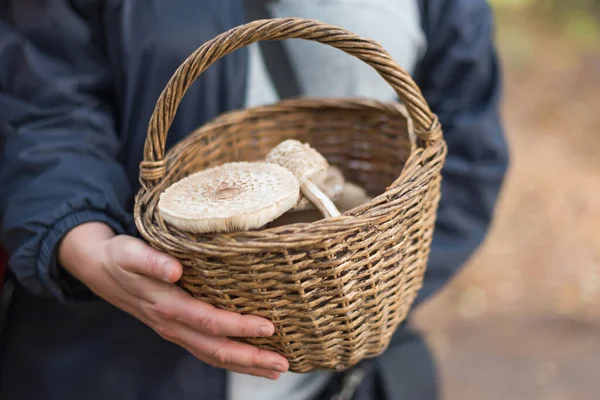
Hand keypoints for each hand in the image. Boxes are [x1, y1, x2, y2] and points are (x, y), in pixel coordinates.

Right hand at [58, 222, 287, 378]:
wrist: (98, 269)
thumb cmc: (120, 256)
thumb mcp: (131, 253)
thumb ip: (151, 261)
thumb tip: (174, 270)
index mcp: (166, 306)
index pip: (209, 322)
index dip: (239, 327)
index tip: (269, 327)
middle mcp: (173, 325)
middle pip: (216, 349)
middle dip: (251, 358)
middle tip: (283, 364)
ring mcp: (175, 331)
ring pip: (213, 355)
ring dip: (245, 365)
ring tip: (276, 370)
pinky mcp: (177, 329)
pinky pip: (206, 350)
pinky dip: (231, 359)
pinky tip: (250, 361)